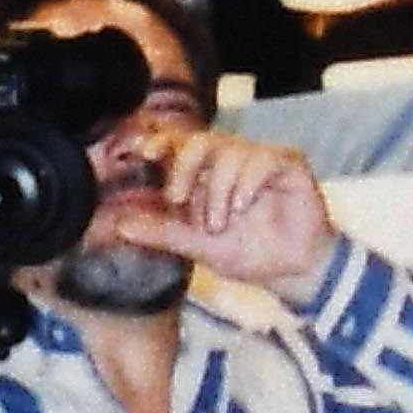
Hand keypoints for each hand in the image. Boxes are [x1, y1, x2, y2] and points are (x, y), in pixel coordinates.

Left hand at [104, 125, 335, 299]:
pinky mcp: (287, 163)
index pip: (180, 145)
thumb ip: (163, 233)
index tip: (144, 152)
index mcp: (206, 174)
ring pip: (229, 151)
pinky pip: (262, 159)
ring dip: (218, 189)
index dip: (161, 142)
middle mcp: (230, 161)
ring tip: (220, 222)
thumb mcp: (198, 246)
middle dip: (183, 166)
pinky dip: (247, 183)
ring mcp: (259, 160)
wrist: (291, 272)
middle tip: (177, 198)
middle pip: (200, 141)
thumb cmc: (248, 253)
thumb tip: (121, 226)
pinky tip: (243, 206)